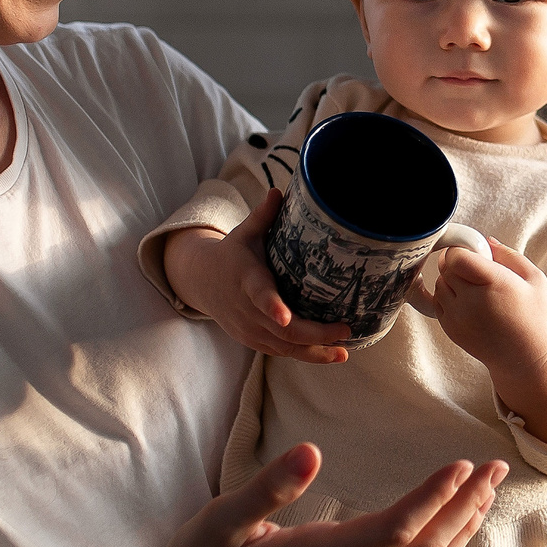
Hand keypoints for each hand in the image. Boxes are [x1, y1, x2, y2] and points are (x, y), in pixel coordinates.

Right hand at [128, 443, 506, 546]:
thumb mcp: (223, 517)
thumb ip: (269, 487)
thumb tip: (312, 452)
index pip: (394, 528)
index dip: (434, 498)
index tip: (464, 464)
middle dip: (466, 507)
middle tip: (498, 466)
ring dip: (462, 528)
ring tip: (487, 489)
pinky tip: (455, 525)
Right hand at [162, 189, 350, 362]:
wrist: (202, 282)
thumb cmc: (233, 253)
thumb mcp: (245, 232)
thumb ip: (263, 215)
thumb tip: (279, 190)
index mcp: (246, 279)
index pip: (259, 294)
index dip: (272, 306)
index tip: (285, 316)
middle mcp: (246, 309)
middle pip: (280, 329)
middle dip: (313, 334)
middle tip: (344, 330)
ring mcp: (249, 328)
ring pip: (282, 347)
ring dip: (314, 352)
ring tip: (343, 352)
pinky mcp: (253, 341)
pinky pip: (280, 352)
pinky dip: (304, 355)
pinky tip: (330, 354)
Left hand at [429, 238, 546, 447]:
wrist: (523, 358)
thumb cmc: (533, 316)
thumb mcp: (534, 279)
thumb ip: (509, 255)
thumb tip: (485, 240)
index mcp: (495, 284)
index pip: (457, 257)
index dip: (461, 250)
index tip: (473, 253)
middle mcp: (472, 302)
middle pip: (445, 267)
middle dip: (456, 262)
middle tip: (473, 268)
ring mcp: (458, 318)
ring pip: (439, 284)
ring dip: (451, 280)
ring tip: (473, 287)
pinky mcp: (450, 329)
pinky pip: (438, 302)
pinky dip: (448, 297)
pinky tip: (468, 302)